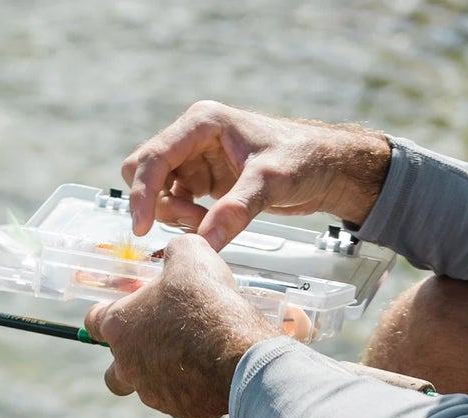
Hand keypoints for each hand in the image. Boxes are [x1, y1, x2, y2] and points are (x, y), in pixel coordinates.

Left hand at [83, 235, 277, 417]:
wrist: (240, 352)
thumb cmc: (207, 303)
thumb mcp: (189, 254)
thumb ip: (172, 254)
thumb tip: (175, 256)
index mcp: (121, 327)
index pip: (93, 323)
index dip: (105, 314)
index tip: (119, 310)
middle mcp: (128, 365)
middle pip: (114, 372)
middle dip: (128, 360)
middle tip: (153, 344)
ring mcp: (153, 392)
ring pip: (147, 388)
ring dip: (161, 374)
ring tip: (190, 355)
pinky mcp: (180, 411)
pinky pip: (179, 400)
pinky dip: (190, 388)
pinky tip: (209, 371)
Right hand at [123, 100, 390, 249]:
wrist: (325, 167)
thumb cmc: (303, 160)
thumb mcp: (271, 182)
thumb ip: (237, 211)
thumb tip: (204, 244)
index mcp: (202, 123)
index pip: (153, 156)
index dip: (142, 192)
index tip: (142, 228)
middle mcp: (193, 137)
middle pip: (145, 171)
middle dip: (159, 203)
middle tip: (193, 223)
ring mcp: (196, 159)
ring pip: (159, 192)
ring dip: (175, 215)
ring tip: (209, 225)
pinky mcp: (204, 180)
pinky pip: (176, 203)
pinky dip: (186, 220)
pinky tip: (211, 226)